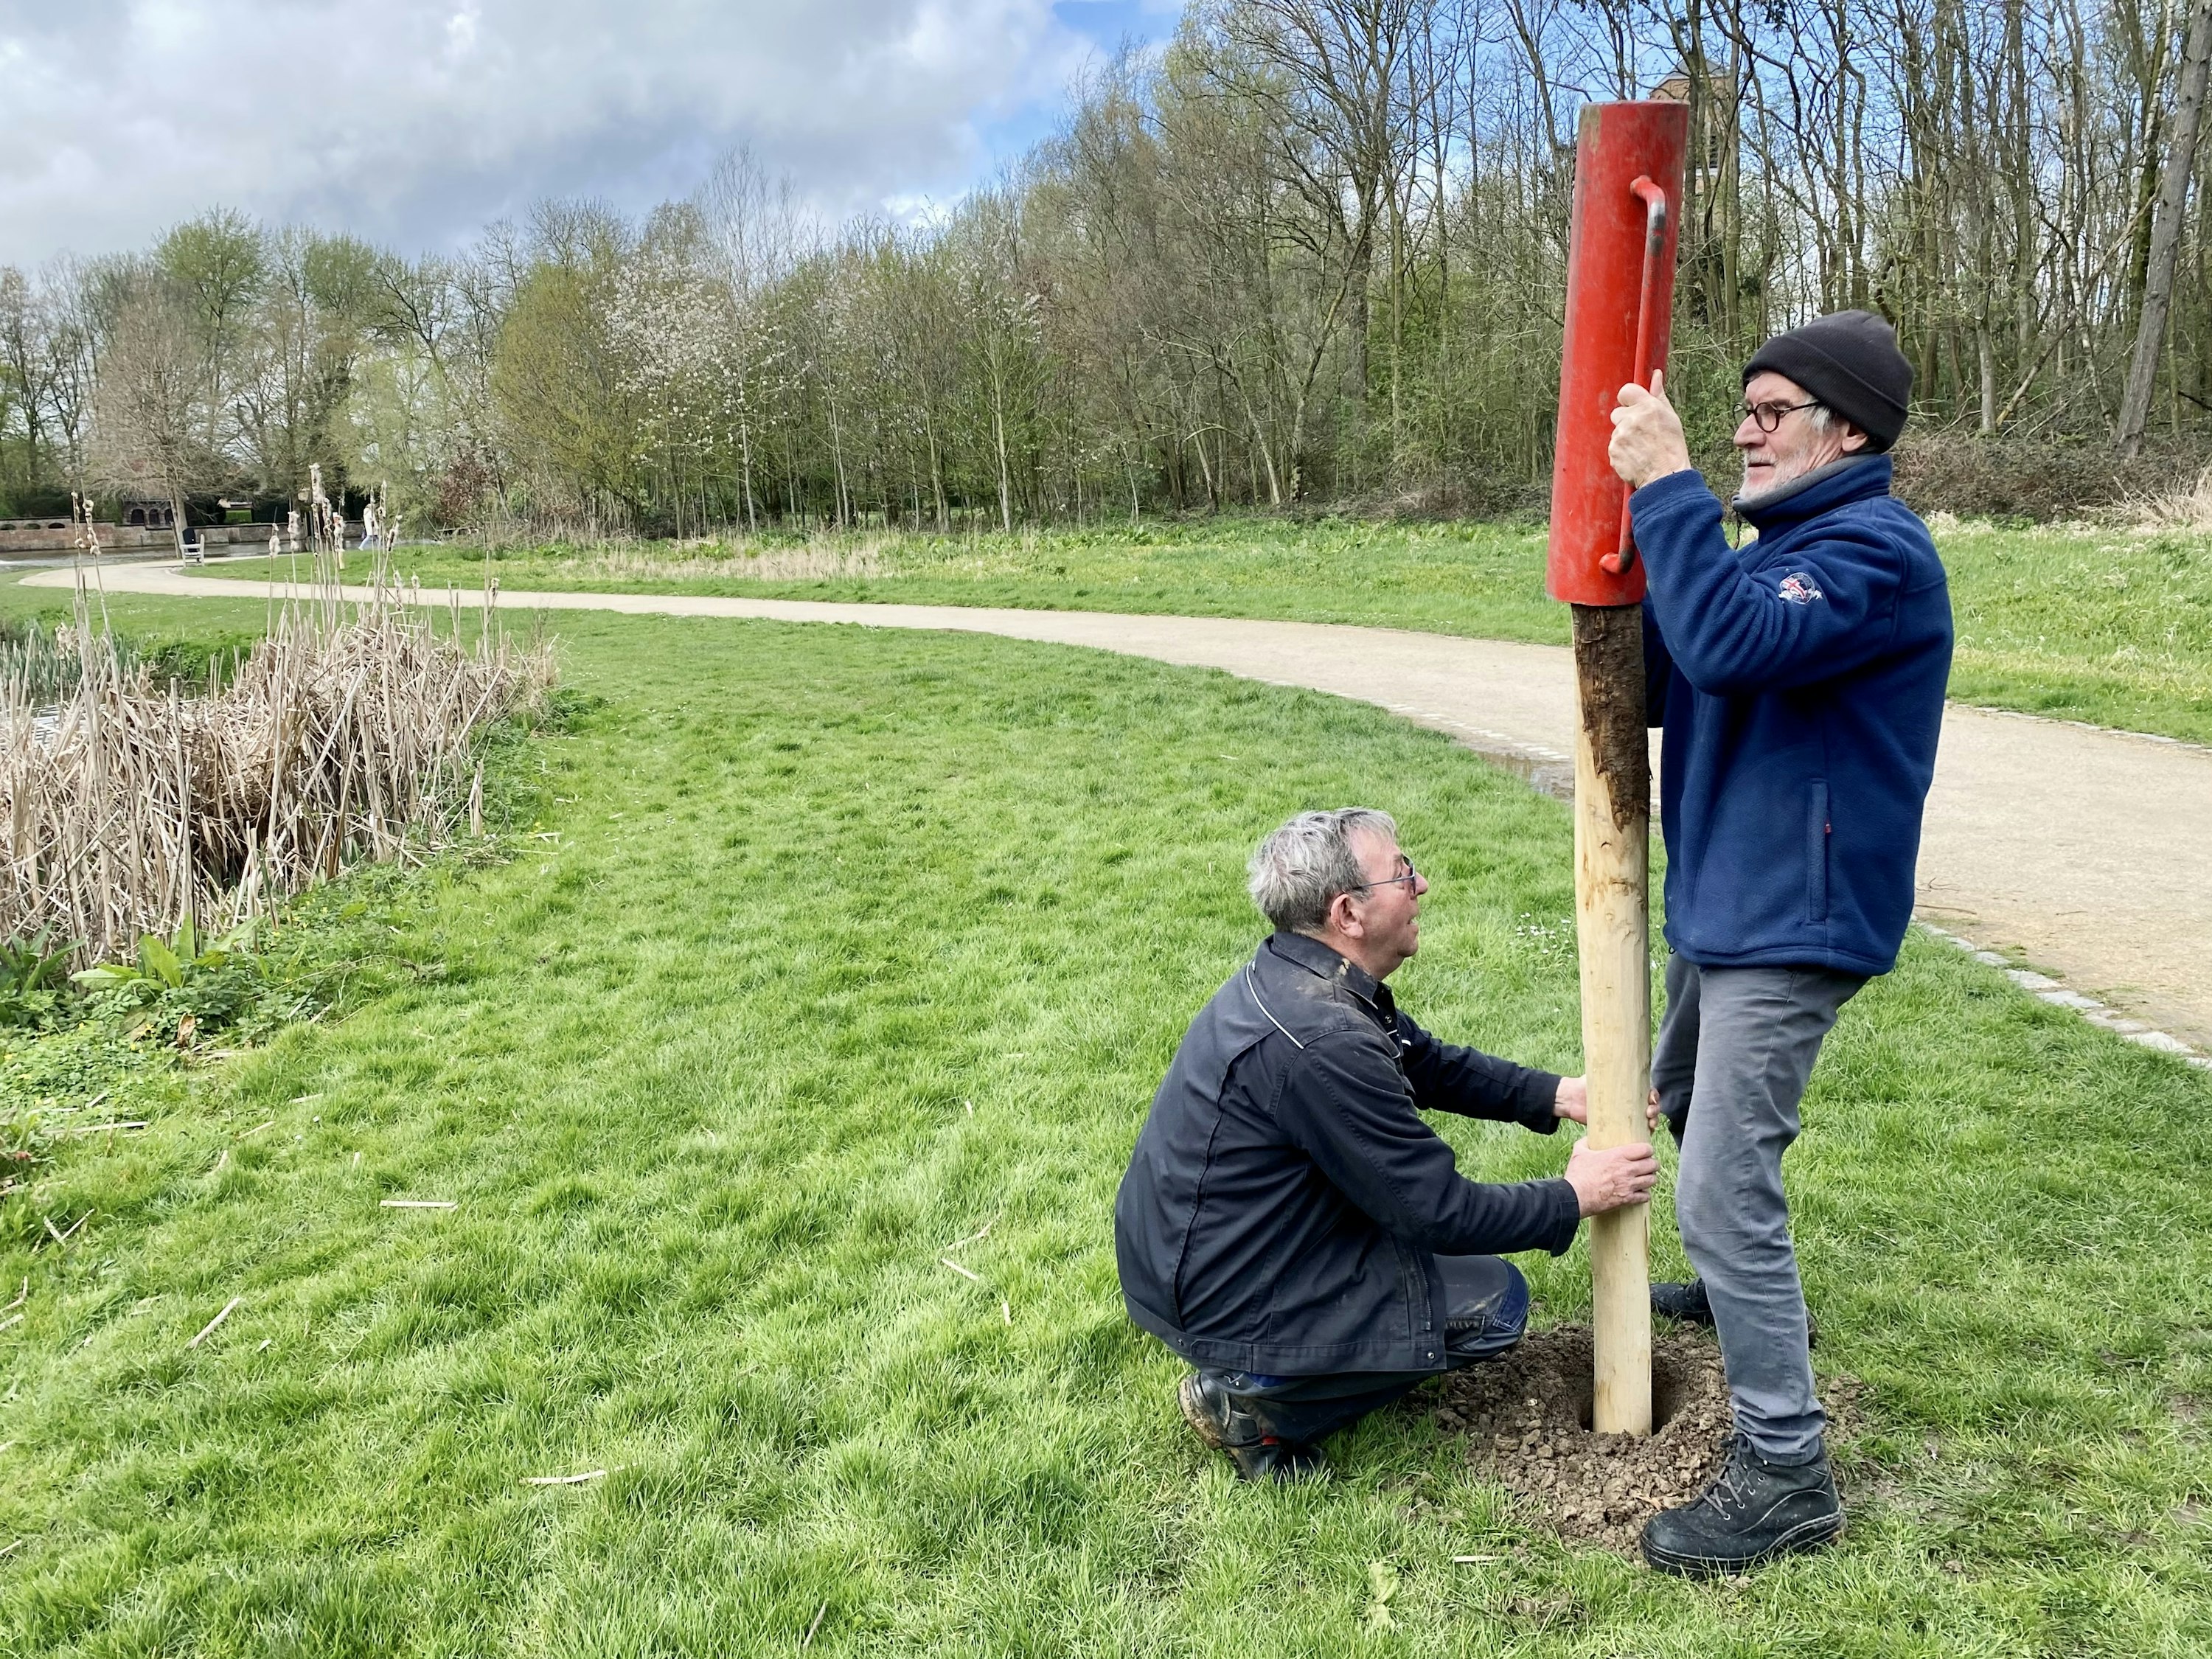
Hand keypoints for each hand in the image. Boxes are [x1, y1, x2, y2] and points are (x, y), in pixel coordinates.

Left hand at [1554, 1076, 1661, 1130]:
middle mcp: (1631, 1101)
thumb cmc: (1585, 1084)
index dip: (1654, 1095)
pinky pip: (1636, 1132)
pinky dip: (1645, 1133)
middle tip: (1649, 1113)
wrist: (1571, 1100)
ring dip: (1654, 1121)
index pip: (1649, 1091)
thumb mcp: (1599, 1072)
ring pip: (1647, 1119)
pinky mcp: (1619, 1127)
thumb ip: (1607, 1067)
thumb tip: (1614, 1055)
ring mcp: (1626, 1115)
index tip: (1651, 1099)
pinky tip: (1647, 1134)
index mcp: (1629, 1088)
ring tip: (1650, 1124)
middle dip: (1656, 1109)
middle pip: (1652, 1106)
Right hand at [1564, 1137, 1658, 1217]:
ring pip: (1652, 1180)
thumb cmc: (1577, 1174)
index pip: (1645, 1149)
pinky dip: (1645, 1195)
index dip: (1648, 1149)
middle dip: (1653, 1164)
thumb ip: (1585, 1142)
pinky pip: (1645, 1197)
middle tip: (1649, 1165)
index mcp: (1617, 1155)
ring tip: (1646, 1178)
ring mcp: (1628, 1185)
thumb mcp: (1579, 1152)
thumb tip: (1587, 1138)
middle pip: (1653, 1164)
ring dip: (1650, 1178)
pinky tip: (1640, 1193)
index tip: (1646, 1151)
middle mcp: (1627, 1169)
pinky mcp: (1627, 1199)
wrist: (1575, 1196)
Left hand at [1608, 369, 1692, 489]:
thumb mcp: (1669, 417)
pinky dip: (1621, 452)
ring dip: (1624, 439)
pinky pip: (1613, 448)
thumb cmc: (1671, 447)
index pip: (1625, 391)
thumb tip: (1655, 375)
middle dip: (1626, 422)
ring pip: (1616, 432)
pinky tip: (1635, 457)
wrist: (1666, 476)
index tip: (1633, 408)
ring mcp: (1621, 436)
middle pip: (1617, 413)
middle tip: (1641, 434)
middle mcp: (1632, 419)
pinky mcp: (1613, 452)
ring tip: (1641, 448)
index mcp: (1648, 407)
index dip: (1628, 400)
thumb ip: (1658, 395)